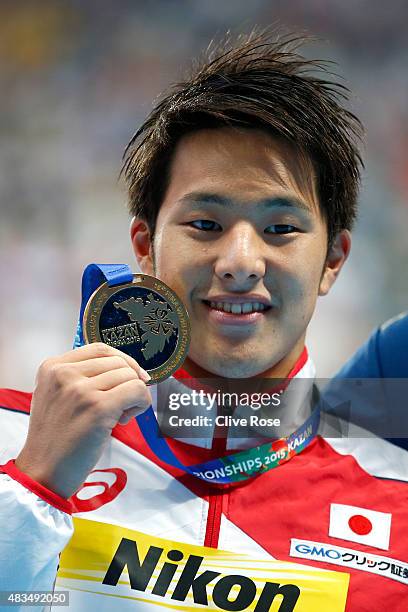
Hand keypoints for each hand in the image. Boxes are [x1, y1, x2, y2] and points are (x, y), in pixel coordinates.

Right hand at [15, 343, 151, 498]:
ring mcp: (81, 389)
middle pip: (118, 362)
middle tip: (120, 406)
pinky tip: (126, 419)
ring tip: (119, 415)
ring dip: (134, 396)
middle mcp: (65, 373)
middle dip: (128, 382)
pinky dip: (141, 404)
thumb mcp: (57, 396)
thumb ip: (82, 377)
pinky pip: (137, 391)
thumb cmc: (56, 438)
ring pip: (130, 376)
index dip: (123, 361)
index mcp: (53, 367)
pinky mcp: (98, 407)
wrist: (43, 471)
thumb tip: (126, 369)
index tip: (133, 376)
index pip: (100, 349)